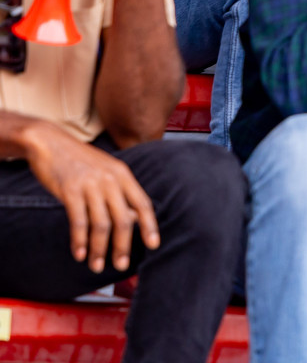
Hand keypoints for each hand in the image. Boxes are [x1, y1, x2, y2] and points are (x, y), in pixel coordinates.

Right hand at [20, 118, 159, 273]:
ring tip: (96, 265)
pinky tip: (79, 254)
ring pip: (101, 224)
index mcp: (124, 175)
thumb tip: (132, 220)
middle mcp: (111, 180)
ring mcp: (91, 185)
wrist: (50, 142)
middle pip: (124, 219)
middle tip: (121, 265)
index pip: (143, 204)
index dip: (150, 226)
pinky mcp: (70, 190)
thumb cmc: (80, 161)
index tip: (153, 245)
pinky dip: (80, 240)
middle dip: (123, 245)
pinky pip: (79, 221)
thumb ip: (119, 192)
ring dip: (99, 249)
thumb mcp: (106, 171)